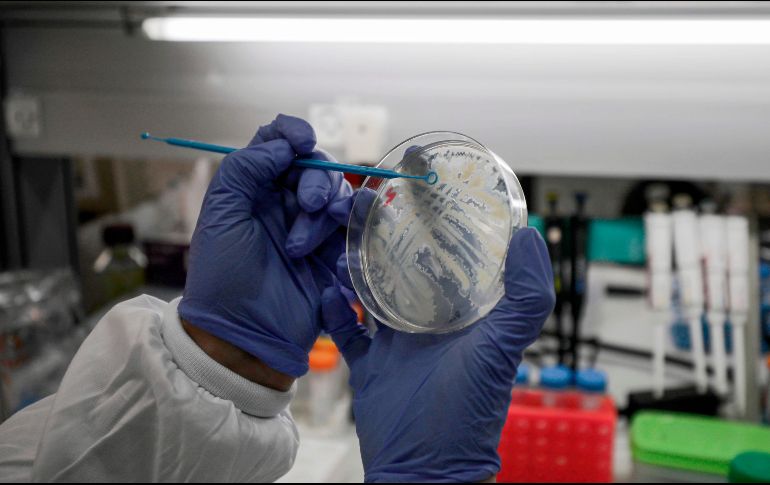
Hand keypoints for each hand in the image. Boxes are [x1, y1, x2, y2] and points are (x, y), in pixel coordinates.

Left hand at [178, 114, 353, 378]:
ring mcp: (310, 228)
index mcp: (253, 189)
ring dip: (328, 210)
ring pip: (336, 195)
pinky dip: (352, 228)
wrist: (244, 336)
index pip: (276, 143)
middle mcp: (283, 203)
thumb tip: (282, 144)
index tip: (304, 142)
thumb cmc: (223, 276)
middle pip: (314, 167)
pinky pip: (353, 228)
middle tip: (310, 207)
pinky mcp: (333, 254)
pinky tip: (339, 248)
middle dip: (317, 180)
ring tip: (305, 246)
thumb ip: (245, 169)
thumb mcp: (222, 216)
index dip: (293, 133)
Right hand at [322, 227, 554, 481]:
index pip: (453, 260)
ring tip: (343, 242)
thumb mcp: (502, 348)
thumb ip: (526, 298)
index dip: (440, 229)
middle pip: (408, 270)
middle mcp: (431, 323)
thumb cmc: (468, 410)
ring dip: (357, 269)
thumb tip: (532, 236)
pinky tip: (328, 290)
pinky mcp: (369, 364)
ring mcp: (398, 343)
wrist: (425, 468)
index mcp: (464, 315)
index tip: (423, 195)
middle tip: (370, 208)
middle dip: (390, 242)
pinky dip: (335, 310)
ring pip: (374, 293)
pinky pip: (347, 329)